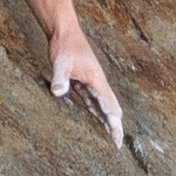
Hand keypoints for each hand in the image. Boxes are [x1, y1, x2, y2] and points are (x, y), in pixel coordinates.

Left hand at [50, 26, 127, 152]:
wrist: (65, 32)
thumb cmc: (65, 46)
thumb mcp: (60, 62)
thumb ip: (60, 78)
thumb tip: (57, 92)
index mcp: (96, 80)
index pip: (108, 106)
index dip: (113, 123)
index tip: (117, 139)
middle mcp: (98, 83)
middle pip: (111, 107)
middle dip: (115, 125)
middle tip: (118, 143)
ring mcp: (92, 82)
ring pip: (104, 105)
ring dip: (109, 120)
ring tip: (113, 136)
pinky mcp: (85, 82)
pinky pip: (95, 101)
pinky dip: (99, 112)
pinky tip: (100, 119)